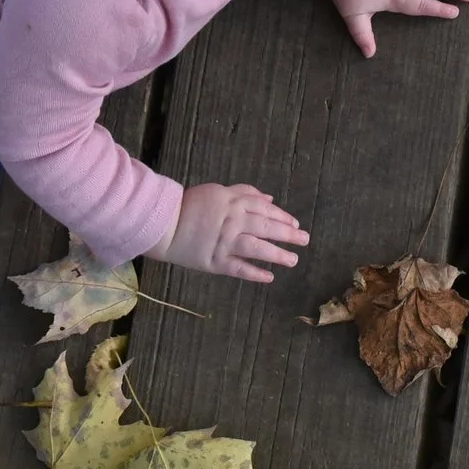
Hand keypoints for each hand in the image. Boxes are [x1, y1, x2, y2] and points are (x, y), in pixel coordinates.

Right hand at [152, 184, 308, 282]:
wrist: (164, 224)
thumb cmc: (190, 205)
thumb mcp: (218, 192)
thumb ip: (244, 193)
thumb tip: (270, 199)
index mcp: (233, 203)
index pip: (265, 209)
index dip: (282, 217)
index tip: (295, 224)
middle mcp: (232, 222)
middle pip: (266, 228)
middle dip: (288, 235)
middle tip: (304, 240)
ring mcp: (224, 243)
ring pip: (257, 249)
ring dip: (277, 255)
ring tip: (293, 260)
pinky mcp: (215, 261)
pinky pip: (239, 269)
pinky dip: (255, 274)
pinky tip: (269, 277)